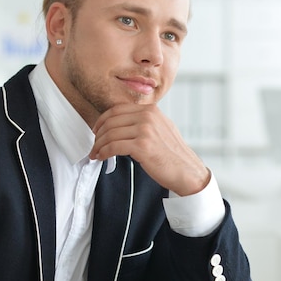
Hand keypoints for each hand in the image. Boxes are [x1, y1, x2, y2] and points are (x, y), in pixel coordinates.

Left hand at [90, 103, 209, 195]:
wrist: (187, 171)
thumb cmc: (172, 154)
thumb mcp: (161, 128)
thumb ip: (145, 121)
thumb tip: (121, 123)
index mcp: (151, 110)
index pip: (117, 109)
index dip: (102, 120)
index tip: (96, 130)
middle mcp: (148, 116)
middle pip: (111, 121)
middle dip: (98, 134)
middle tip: (94, 145)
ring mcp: (145, 130)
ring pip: (110, 134)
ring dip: (98, 145)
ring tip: (95, 153)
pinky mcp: (142, 146)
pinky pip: (114, 146)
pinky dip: (104, 152)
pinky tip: (101, 158)